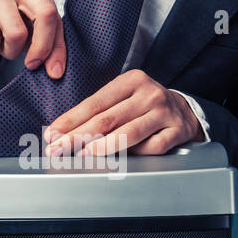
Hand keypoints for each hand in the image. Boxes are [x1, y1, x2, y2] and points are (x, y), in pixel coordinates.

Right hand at [0, 0, 65, 78]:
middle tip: (32, 64)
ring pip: (17, 33)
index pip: (55, 15)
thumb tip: (55, 68)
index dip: (57, 47)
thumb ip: (42, 37)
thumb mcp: (21, 22)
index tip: (55, 70)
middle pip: (45, 15)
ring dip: (9, 50)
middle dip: (42, 47)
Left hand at [44, 69, 200, 156]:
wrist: (185, 111)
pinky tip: (123, 157)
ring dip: (102, 146)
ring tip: (83, 154)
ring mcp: (165, 112)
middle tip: (58, 149)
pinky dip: (137, 153)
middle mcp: (149, 93)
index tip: (52, 134)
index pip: (95, 103)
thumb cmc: (145, 106)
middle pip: (107, 119)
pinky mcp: (177, 130)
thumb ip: (99, 111)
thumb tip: (63, 132)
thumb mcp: (124, 98)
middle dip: (78, 136)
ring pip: (129, 133)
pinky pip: (152, 147)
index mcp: (132, 80)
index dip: (71, 120)